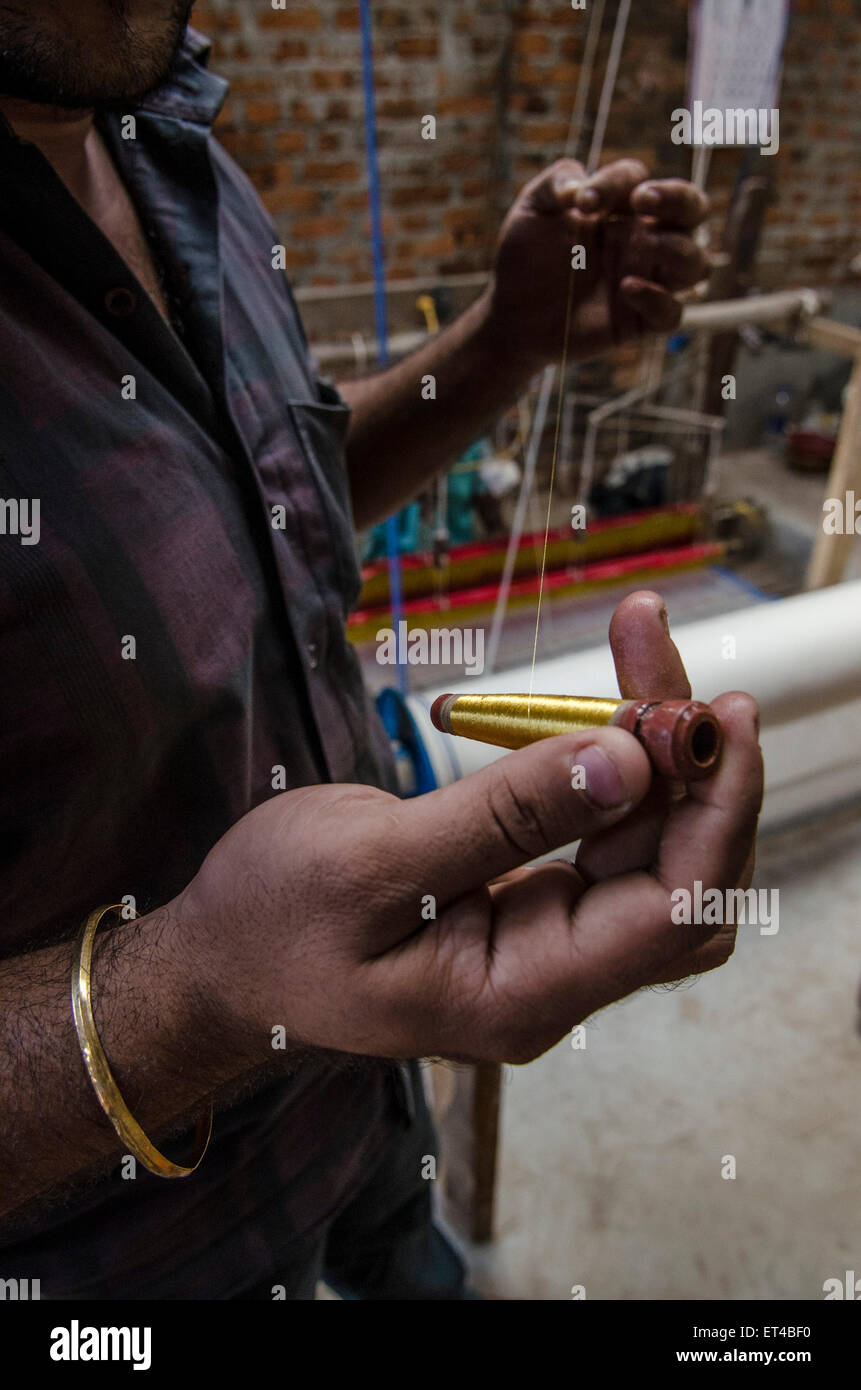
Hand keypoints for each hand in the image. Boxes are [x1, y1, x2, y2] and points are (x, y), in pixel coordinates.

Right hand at [181, 591, 760, 1064]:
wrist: (220, 964)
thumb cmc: (272, 924)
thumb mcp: (369, 862)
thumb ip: (501, 817)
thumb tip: (627, 758)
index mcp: (523, 993)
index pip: (676, 911)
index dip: (716, 810)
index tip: (718, 710)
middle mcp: (555, 976)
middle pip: (681, 871)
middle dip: (692, 759)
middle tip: (655, 645)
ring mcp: (546, 941)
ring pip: (649, 844)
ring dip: (657, 746)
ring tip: (635, 643)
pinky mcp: (528, 901)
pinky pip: (603, 834)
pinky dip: (615, 763)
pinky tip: (606, 701)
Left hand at [483, 157, 709, 368]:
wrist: (513, 315)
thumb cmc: (525, 259)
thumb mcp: (532, 210)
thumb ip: (556, 180)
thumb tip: (581, 184)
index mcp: (621, 209)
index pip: (640, 179)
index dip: (619, 182)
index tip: (582, 202)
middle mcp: (642, 240)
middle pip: (694, 210)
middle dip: (680, 199)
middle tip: (643, 201)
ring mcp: (647, 279)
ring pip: (697, 264)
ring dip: (678, 249)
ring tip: (642, 246)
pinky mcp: (639, 321)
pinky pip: (673, 314)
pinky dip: (659, 300)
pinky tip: (626, 289)